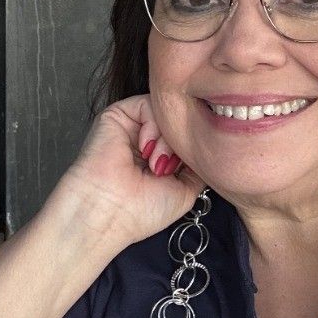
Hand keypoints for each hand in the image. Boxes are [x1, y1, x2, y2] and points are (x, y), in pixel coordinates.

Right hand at [50, 94, 205, 249]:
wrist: (108, 214)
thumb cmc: (142, 211)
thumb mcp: (187, 189)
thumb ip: (199, 164)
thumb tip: (209, 143)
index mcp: (161, 158)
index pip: (189, 138)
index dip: (195, 149)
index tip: (190, 171)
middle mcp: (147, 141)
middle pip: (180, 124)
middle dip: (182, 144)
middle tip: (169, 169)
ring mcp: (133, 128)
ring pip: (167, 114)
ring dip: (168, 139)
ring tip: (155, 165)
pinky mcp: (117, 115)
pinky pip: (148, 103)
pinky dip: (154, 125)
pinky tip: (146, 149)